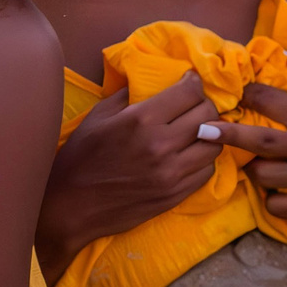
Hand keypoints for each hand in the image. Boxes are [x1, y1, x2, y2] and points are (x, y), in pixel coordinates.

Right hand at [36, 73, 218, 272]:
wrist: (71, 206)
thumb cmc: (80, 157)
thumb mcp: (98, 116)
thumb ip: (128, 95)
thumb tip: (151, 80)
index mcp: (140, 120)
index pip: (189, 92)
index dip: (194, 82)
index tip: (190, 82)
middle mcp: (161, 144)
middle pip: (208, 114)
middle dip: (204, 104)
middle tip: (194, 106)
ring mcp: (171, 173)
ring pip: (214, 144)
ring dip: (209, 134)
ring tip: (195, 131)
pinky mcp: (175, 195)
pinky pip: (207, 171)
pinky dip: (202, 160)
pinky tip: (189, 156)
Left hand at [207, 67, 286, 223]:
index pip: (270, 101)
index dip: (246, 95)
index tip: (232, 94)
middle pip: (256, 140)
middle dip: (225, 133)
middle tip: (202, 131)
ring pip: (263, 174)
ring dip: (253, 169)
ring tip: (255, 165)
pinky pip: (278, 206)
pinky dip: (271, 200)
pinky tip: (276, 193)